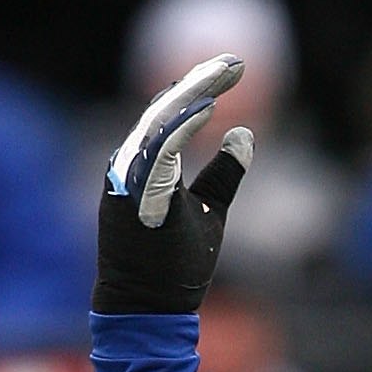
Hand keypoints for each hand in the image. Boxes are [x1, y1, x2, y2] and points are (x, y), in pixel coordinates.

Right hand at [96, 51, 253, 315]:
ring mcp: (127, 178)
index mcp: (146, 163)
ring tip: (222, 76)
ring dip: (190, 96)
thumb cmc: (173, 264)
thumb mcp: (210, 211)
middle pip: (164, 109)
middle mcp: (131, 163)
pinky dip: (179, 128)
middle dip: (200, 80)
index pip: (171, 113)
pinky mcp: (130, 195)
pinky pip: (155, 152)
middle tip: (235, 61)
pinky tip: (207, 108)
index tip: (235, 67)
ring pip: (156, 124)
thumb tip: (244, 133)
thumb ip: (224, 174)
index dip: (202, 86)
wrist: (148, 309)